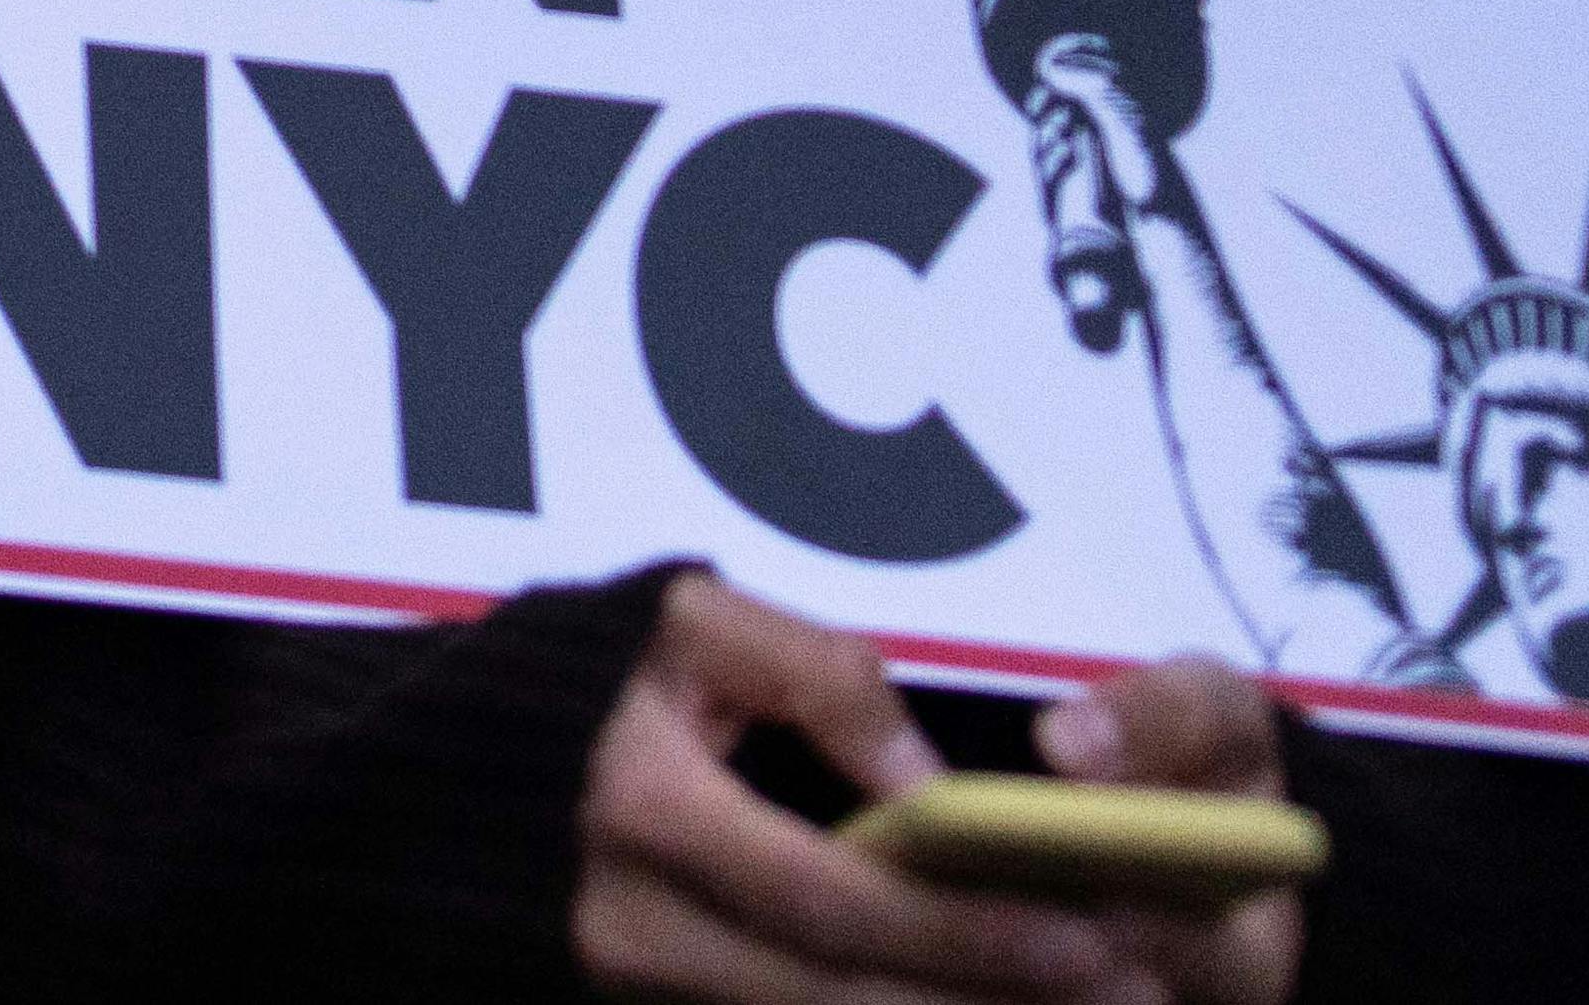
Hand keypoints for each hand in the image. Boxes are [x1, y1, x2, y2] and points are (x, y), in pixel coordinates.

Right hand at [578, 578, 1300, 1004]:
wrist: (460, 757)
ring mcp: (634, 984)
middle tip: (1128, 996)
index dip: (960, 926)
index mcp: (647, 810)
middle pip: (838, 992)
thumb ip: (818, 677)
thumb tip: (929, 782)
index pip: (831, 894)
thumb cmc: (600, 668)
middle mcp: (634, 923)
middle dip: (985, 1000)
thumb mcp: (691, 621)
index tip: (1085, 936)